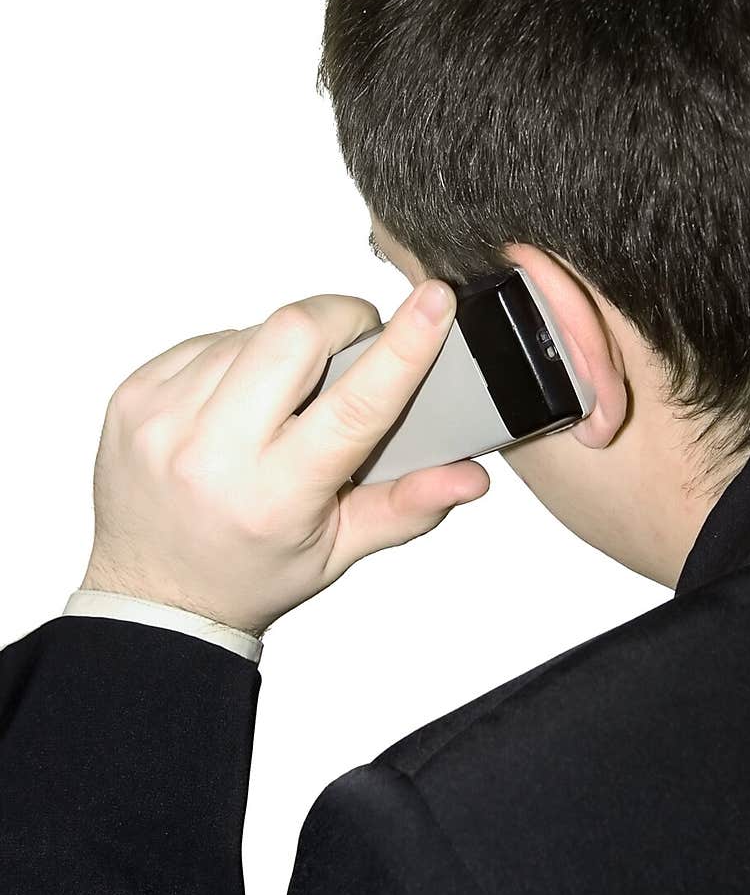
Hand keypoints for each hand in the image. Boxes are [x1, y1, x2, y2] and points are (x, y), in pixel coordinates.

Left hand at [80, 281, 489, 634]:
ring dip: (282, 348)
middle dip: (338, 320)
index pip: (353, 407)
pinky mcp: (132, 396)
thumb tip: (472, 476)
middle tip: (353, 345)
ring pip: (251, 330)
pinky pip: (206, 340)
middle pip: (293, 332)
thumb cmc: (250, 571)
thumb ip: (408, 507)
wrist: (150, 594)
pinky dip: (234, 357)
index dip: (403, 347)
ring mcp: (162, 419)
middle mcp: (211, 453)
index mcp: (274, 496)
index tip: (435, 300)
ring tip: (281, 397)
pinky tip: (236, 400)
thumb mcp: (338, 550)